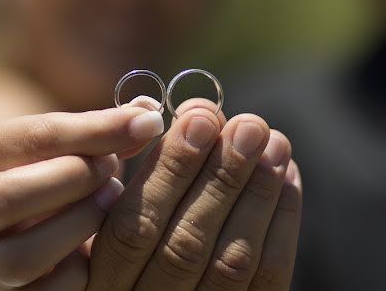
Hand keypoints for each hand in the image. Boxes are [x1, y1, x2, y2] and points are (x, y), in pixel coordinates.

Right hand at [0, 97, 165, 288]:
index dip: (96, 128)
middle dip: (74, 178)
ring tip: (112, 202)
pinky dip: (78, 272)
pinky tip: (101, 247)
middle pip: (7, 195)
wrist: (37, 223)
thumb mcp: (76, 142)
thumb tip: (147, 114)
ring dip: (77, 225)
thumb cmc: (63, 169)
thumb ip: (109, 128)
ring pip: (18, 256)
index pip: (33, 136)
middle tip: (115, 169)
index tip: (146, 123)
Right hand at [87, 100, 301, 290]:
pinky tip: (285, 175)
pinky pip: (268, 280)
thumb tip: (200, 111)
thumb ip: (147, 171)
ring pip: (231, 262)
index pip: (133, 226)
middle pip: (186, 245)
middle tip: (249, 125)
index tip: (199, 118)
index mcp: (99, 280)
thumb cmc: (135, 244)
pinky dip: (282, 221)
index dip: (169, 169)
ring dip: (257, 194)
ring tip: (274, 141)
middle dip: (222, 176)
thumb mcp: (112, 213)